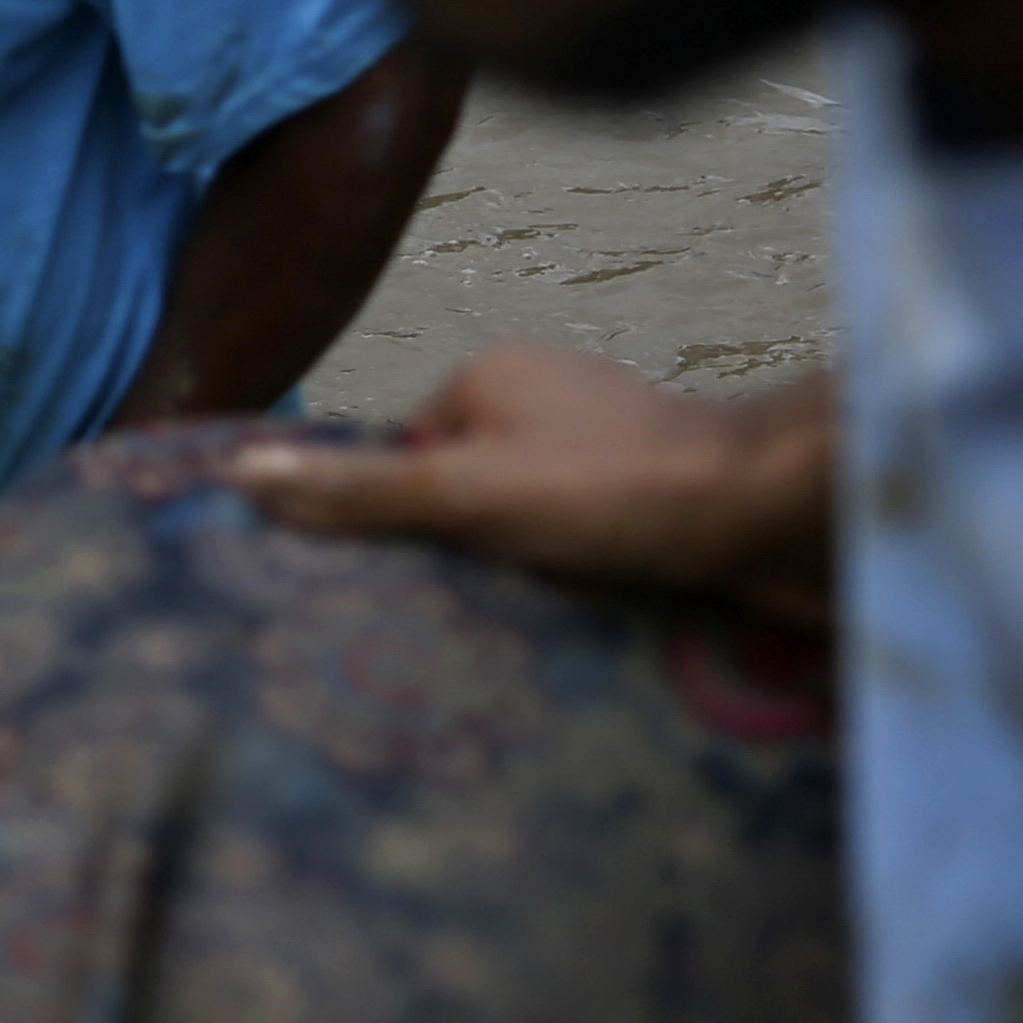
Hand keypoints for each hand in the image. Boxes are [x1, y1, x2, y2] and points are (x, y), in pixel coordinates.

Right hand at [232, 348, 833, 623]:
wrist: (783, 516)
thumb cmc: (619, 491)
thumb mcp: (466, 491)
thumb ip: (358, 489)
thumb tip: (239, 468)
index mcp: (490, 378)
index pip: (401, 456)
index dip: (389, 520)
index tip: (377, 587)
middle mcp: (547, 404)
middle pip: (461, 493)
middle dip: (455, 556)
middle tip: (438, 626)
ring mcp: (607, 453)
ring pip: (526, 528)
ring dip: (520, 582)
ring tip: (507, 644)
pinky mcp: (658, 505)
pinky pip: (587, 551)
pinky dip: (577, 590)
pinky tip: (575, 635)